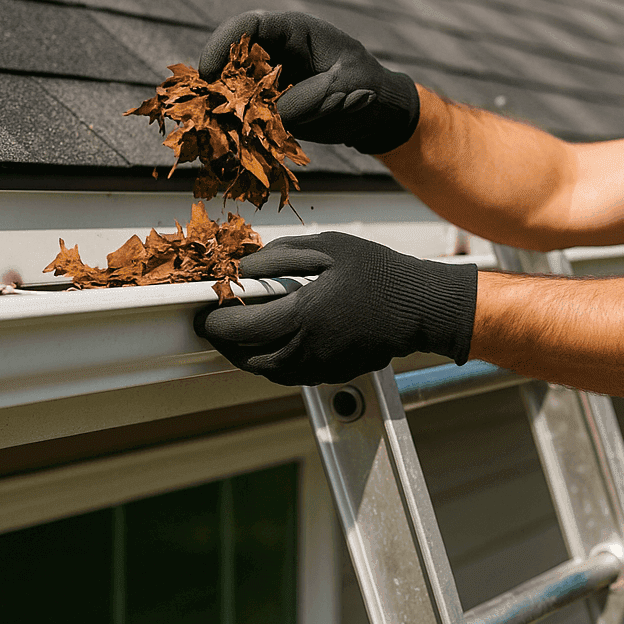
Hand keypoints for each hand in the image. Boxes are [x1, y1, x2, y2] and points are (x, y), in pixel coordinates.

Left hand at [195, 232, 477, 385]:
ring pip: (265, 370)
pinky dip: (272, 361)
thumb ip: (280, 256)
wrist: (419, 308)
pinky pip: (288, 374)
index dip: (214, 320)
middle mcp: (305, 350)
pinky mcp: (330, 375)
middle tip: (217, 323)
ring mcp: (318, 367)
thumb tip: (245, 268)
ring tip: (241, 332)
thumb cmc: (379, 275)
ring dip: (246, 354)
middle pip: (245, 356)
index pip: (238, 328)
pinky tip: (275, 341)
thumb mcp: (328, 249)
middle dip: (224, 340)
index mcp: (301, 316)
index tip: (205, 311)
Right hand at [200, 10, 419, 154]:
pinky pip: (244, 113)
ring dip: (235, 111)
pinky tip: (258, 138)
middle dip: (221, 84)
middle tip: (221, 113)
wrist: (376, 110)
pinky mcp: (266, 104)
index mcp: (294, 31)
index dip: (223, 44)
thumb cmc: (366, 86)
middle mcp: (274, 51)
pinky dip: (243, 126)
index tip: (209, 73)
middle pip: (229, 58)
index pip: (248, 26)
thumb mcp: (347, 88)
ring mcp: (266, 78)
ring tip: (259, 129)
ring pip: (233, 89)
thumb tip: (271, 113)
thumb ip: (310, 97)